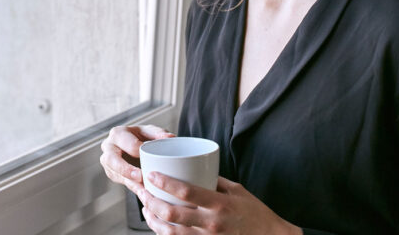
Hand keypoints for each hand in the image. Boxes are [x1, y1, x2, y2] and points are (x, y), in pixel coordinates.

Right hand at [99, 124, 175, 194]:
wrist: (134, 146)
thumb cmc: (142, 137)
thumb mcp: (151, 132)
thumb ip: (159, 133)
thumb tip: (170, 138)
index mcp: (118, 133)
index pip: (127, 143)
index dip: (139, 151)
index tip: (150, 158)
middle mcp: (109, 146)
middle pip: (112, 159)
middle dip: (126, 169)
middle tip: (140, 176)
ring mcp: (107, 161)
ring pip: (114, 173)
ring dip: (129, 181)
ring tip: (143, 189)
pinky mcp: (111, 173)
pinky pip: (120, 182)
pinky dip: (133, 188)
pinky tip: (143, 193)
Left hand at [133, 172, 302, 234]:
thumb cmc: (255, 213)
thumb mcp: (237, 190)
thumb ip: (215, 181)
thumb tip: (195, 169)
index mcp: (219, 204)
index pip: (186, 192)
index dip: (165, 183)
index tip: (152, 175)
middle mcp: (211, 222)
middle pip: (171, 213)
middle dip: (151, 202)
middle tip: (143, 192)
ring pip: (170, 231)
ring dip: (153, 220)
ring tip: (145, 208)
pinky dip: (164, 233)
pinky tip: (157, 224)